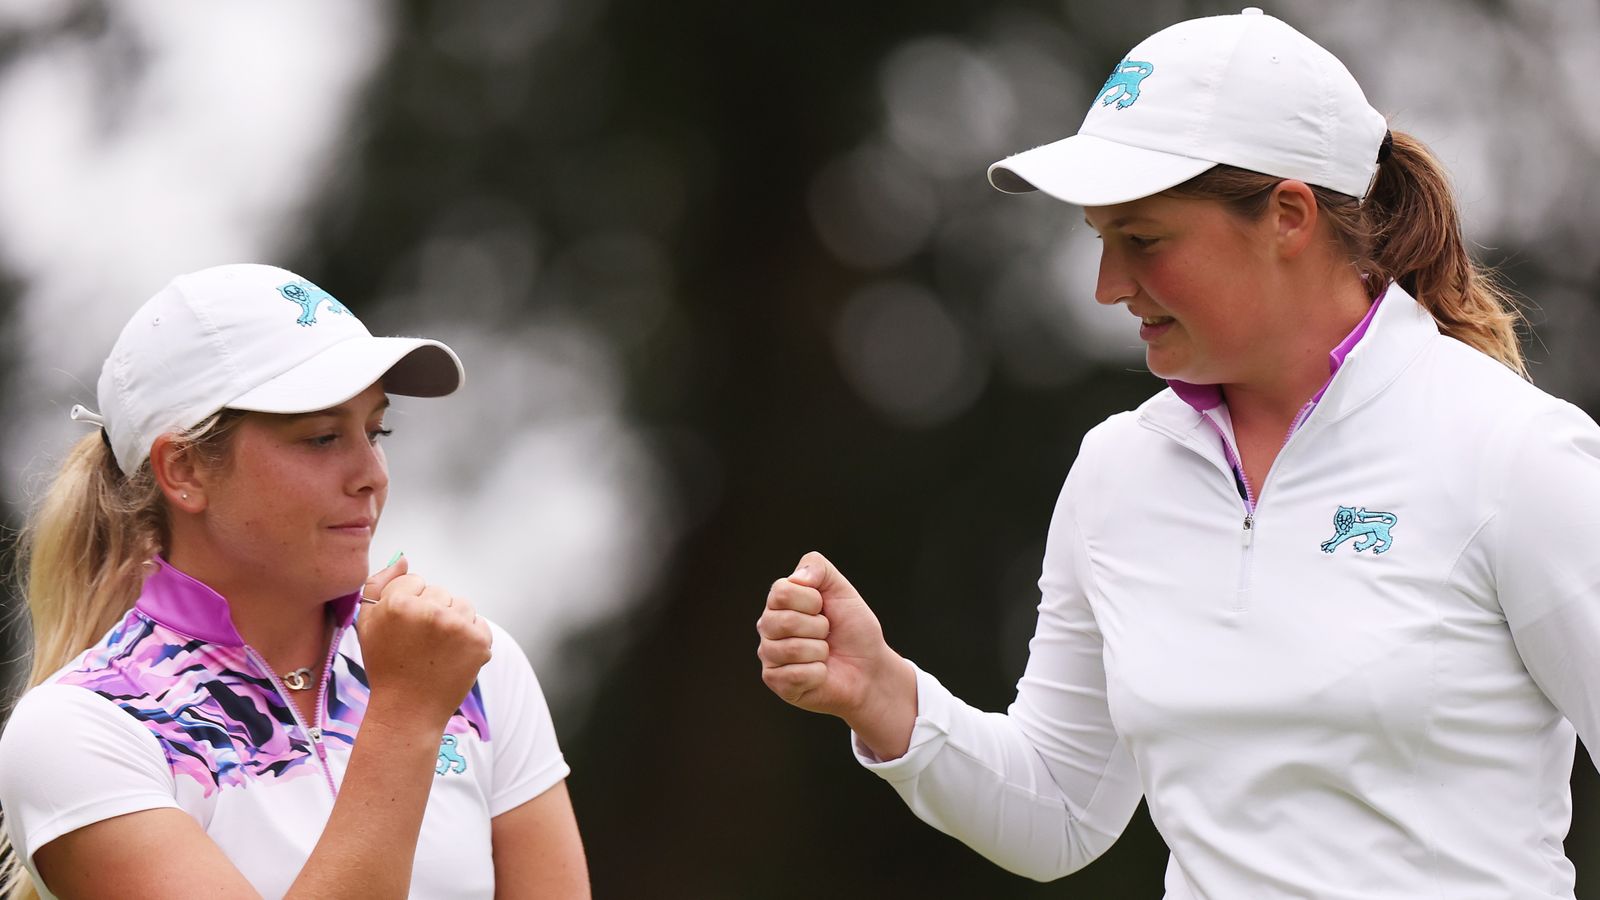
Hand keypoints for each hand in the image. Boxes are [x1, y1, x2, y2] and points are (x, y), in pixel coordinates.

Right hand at [355, 555, 492, 729]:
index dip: (408, 604)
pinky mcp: (479, 642)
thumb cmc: (386, 667)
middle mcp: (430, 611)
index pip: (415, 580)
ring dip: (452, 621)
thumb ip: (379, 584)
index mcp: (398, 603)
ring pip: (461, 604)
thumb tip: (403, 559)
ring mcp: (458, 626)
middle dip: (431, 611)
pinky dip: (469, 637)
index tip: (404, 628)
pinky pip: (479, 623)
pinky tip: (452, 655)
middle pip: (439, 591)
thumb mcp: (367, 624)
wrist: (408, 710)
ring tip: (436, 648)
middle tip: (419, 642)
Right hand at [756, 552, 915, 756]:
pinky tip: (820, 673)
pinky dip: (818, 673)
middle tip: (826, 633)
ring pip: (792, 649)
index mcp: (779, 602)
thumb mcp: (842, 589)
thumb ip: (818, 567)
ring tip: (824, 653)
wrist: (868, 667)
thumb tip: (797, 579)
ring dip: (820, 651)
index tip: (823, 608)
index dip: (812, 600)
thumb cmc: (852, 628)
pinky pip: (796, 675)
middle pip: (785, 621)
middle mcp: (768, 627)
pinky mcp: (776, 682)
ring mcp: (769, 655)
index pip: (781, 593)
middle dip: (819, 627)